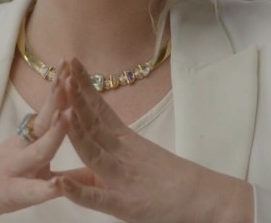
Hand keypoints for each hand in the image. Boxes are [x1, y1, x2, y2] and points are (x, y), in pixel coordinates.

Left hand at [54, 58, 252, 222]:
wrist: (209, 200)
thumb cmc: (176, 180)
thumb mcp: (141, 155)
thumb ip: (115, 144)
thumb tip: (93, 133)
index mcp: (126, 141)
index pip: (101, 109)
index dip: (84, 88)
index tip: (71, 64)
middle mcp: (123, 155)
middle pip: (95, 123)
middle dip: (76, 98)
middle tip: (62, 71)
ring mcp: (123, 179)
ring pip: (94, 152)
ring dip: (76, 132)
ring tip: (60, 109)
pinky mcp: (126, 206)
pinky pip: (98, 199)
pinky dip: (79, 192)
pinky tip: (60, 183)